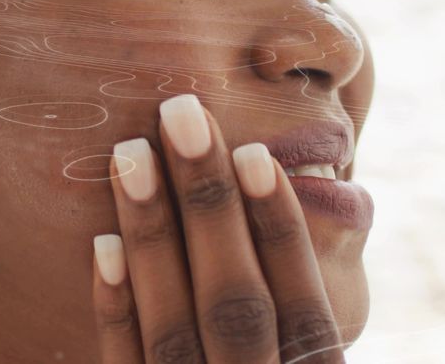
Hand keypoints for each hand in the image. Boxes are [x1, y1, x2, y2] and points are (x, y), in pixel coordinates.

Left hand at [92, 94, 346, 362]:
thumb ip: (313, 320)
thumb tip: (343, 199)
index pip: (303, 311)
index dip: (283, 232)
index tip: (256, 153)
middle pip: (235, 304)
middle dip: (208, 205)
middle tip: (181, 114)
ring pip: (174, 329)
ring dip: (153, 237)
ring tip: (131, 154)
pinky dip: (116, 307)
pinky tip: (101, 243)